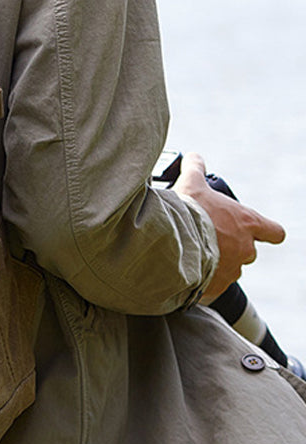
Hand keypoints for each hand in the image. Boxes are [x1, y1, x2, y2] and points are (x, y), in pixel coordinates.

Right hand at [172, 152, 285, 302]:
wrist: (169, 240)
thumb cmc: (186, 211)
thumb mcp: (191, 183)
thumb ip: (196, 169)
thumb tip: (194, 157)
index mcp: (246, 223)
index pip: (274, 232)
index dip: (267, 231)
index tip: (257, 231)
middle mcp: (245, 248)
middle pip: (249, 252)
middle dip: (233, 248)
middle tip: (211, 239)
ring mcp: (232, 269)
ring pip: (231, 269)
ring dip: (218, 264)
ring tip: (196, 255)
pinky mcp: (216, 286)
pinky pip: (214, 286)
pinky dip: (204, 281)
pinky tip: (188, 271)